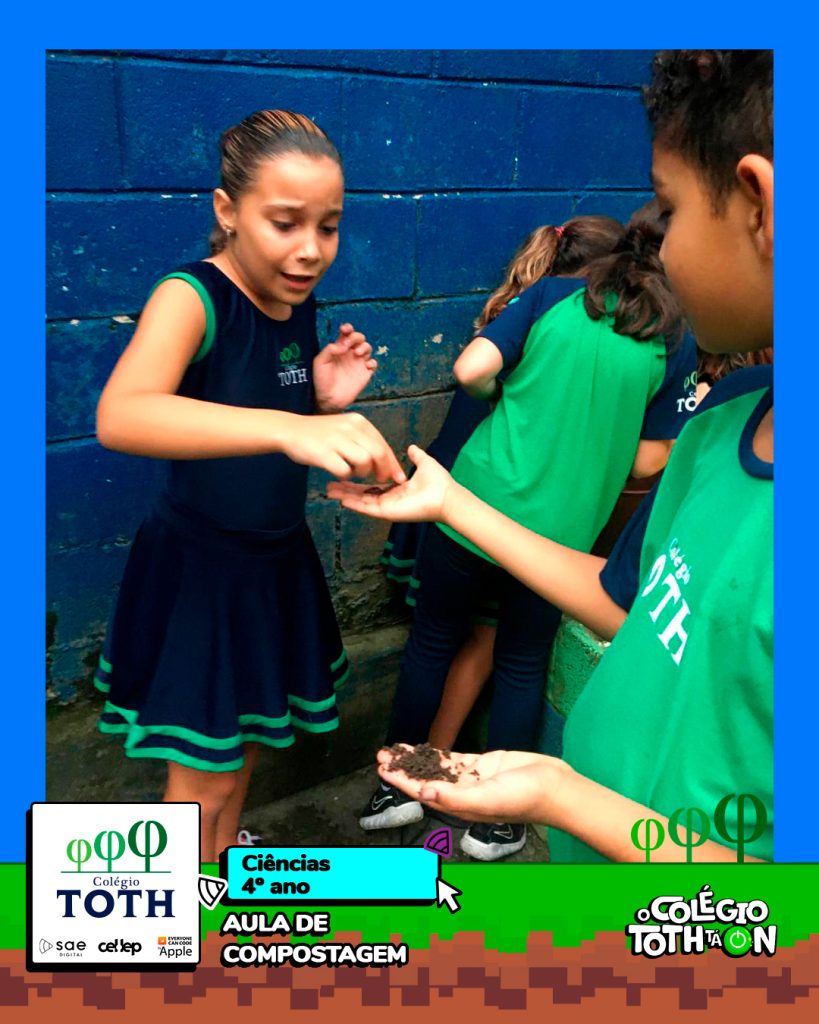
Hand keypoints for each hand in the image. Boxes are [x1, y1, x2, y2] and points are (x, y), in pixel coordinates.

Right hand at [282, 412, 405, 482]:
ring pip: (364, 462)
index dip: (393, 463)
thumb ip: (363, 441)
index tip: (398, 477)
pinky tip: (340, 474)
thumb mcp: (345, 428)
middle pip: (378, 453)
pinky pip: (344, 471)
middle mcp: (350, 428)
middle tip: (381, 480)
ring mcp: (337, 440)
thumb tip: (384, 460)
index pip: (383, 444)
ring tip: (354, 473)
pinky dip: (346, 476)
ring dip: (363, 472)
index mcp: (359, 422)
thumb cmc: (320, 433)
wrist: (290, 430)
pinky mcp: (324, 453)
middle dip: (384, 470)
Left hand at [313, 323, 376, 411]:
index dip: (348, 328)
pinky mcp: (365, 374)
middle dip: (356, 337)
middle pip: (359, 338)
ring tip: (356, 354)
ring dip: (364, 347)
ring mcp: (358, 363)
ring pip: (368, 348)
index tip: (345, 329)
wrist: (328, 399)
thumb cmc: (321, 380)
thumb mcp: (320, 362)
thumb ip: (329, 350)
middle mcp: (349, 354)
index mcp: (339, 348)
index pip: (346, 333)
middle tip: (349, 344)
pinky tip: (365, 366)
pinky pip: (373, 364)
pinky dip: (372, 362)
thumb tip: (342, 344)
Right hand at [327, 445, 454, 522]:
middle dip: (346, 488)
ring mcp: (387, 507)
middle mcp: (389, 499)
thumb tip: (412, 447)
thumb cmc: (439, 482)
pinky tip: (341, 499)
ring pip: (361, 502)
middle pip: (362, 494)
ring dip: (345, 496)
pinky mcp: (388, 512)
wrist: (446, 496)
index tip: (345, 470)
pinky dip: (354, 504)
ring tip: (329, 490)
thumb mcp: (425, 463)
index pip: (372, 484)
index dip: (358, 479)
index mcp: (396, 489)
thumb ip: (416, 456)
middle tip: (328, 484)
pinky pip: (368, 508)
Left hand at [376, 744, 572, 823]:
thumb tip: (424, 791)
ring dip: (416, 760)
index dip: (401, 780)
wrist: (555, 787)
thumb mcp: (486, 799)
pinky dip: (438, 755)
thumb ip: (455, 797)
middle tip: (380, 755)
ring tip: (395, 750)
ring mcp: (472, 779)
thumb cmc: (525, 798)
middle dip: (402, 769)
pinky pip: (454, 760)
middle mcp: (462, 794)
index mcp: (460, 806)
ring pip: (437, 769)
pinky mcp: (483, 765)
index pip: (422, 792)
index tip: (382, 769)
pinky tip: (424, 749)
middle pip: (424, 780)